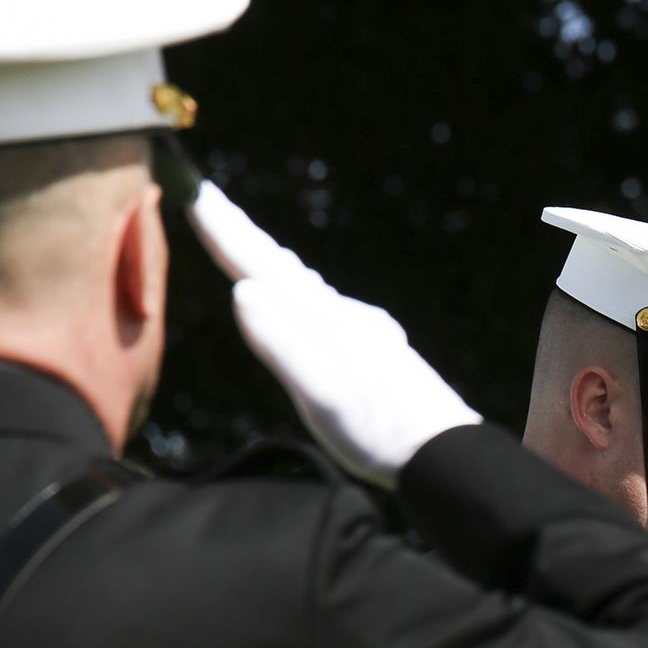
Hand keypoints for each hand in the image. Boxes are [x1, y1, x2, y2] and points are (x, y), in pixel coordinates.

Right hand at [187, 182, 480, 487]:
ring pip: (306, 284)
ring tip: (250, 239)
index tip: (197, 192)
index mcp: (324, 322)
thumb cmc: (382, 433)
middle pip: (283, 267)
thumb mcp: (325, 395)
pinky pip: (325, 306)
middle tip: (211, 197)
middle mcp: (343, 316)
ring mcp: (362, 331)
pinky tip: (309, 300)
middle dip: (244, 233)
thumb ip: (284, 345)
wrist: (449, 455)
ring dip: (272, 258)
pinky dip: (301, 290)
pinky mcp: (375, 350)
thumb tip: (244, 290)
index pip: (264, 268)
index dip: (227, 233)